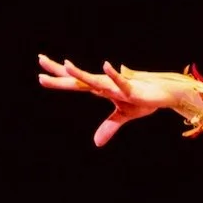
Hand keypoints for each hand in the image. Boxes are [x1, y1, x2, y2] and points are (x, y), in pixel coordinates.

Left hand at [37, 55, 202, 147]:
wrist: (162, 94)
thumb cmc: (142, 100)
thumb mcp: (123, 116)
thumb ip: (108, 127)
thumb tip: (96, 143)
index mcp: (100, 89)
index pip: (75, 83)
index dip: (58, 78)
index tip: (40, 71)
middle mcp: (104, 86)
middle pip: (78, 80)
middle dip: (60, 72)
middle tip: (41, 60)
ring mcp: (115, 87)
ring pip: (95, 81)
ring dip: (81, 74)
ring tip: (66, 65)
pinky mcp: (130, 90)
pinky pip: (120, 82)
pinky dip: (113, 74)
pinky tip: (106, 65)